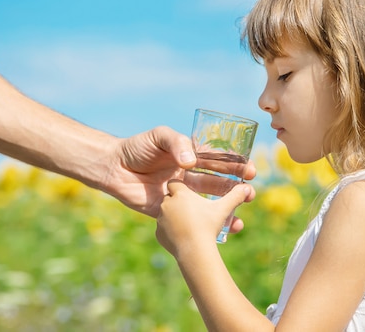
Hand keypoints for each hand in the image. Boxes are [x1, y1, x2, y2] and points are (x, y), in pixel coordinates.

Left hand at [101, 126, 255, 219]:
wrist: (113, 167)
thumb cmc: (136, 148)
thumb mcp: (159, 136)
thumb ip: (177, 143)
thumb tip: (192, 162)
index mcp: (190, 157)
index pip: (218, 162)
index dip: (235, 166)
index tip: (250, 170)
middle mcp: (189, 176)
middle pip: (218, 183)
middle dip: (236, 189)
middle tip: (251, 193)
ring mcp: (181, 195)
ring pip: (209, 203)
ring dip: (227, 209)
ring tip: (241, 215)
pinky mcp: (169, 212)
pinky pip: (191, 219)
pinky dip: (205, 224)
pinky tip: (221, 228)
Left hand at [156, 180, 254, 256]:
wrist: (194, 251)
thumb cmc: (208, 226)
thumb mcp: (222, 209)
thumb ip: (235, 196)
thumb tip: (248, 188)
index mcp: (180, 194)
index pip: (175, 183)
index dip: (182, 186)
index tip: (190, 191)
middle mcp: (166, 204)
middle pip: (170, 197)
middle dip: (179, 202)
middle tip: (192, 207)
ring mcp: (161, 219)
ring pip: (166, 213)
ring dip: (175, 215)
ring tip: (189, 221)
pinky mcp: (159, 234)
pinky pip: (164, 229)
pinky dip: (171, 230)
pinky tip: (182, 234)